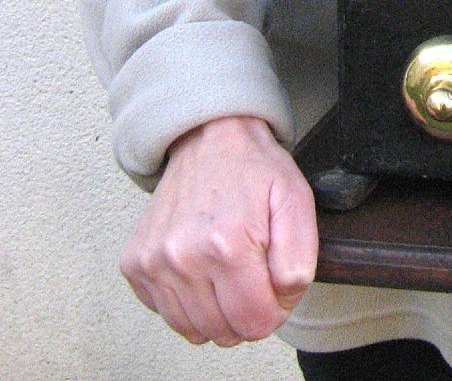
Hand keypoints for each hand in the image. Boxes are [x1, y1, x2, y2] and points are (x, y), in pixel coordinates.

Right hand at [120, 115, 317, 346]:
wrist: (210, 137)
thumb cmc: (255, 170)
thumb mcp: (296, 202)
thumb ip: (299, 259)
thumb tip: (280, 301)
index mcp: (227, 245)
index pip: (256, 323)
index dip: (275, 309)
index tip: (275, 281)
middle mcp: (182, 258)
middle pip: (224, 332)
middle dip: (247, 312)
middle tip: (253, 273)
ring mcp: (152, 263)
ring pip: (192, 329)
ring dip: (216, 311)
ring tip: (228, 270)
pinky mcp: (134, 265)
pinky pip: (166, 313)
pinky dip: (188, 301)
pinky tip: (201, 266)